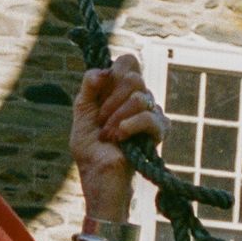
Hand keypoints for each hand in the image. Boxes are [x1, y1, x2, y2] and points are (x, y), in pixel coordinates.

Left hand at [69, 54, 165, 221]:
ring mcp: (151, 114)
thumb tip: (104, 71)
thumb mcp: (82, 114)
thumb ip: (89, 88)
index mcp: (119, 90)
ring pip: (141, 96)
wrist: (99, 179)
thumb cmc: (90, 150)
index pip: (128, 61)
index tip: (99, 92)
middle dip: (111, 99)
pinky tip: (120, 138)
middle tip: (101, 121)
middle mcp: (139, 98)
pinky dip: (131, 125)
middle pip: (134, 76)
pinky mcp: (158, 132)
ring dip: (117, 117)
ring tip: (108, 136)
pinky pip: (151, 117)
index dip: (114, 71)